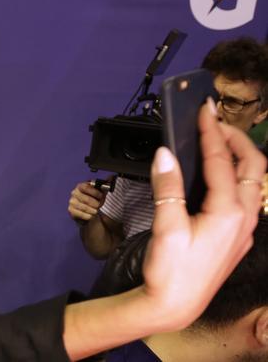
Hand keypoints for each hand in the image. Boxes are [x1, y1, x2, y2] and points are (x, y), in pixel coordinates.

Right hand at [68, 182, 104, 220]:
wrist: (88, 211)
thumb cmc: (94, 200)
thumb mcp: (99, 192)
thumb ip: (104, 186)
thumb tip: (111, 178)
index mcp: (80, 186)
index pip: (86, 188)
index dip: (95, 193)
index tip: (101, 197)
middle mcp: (74, 193)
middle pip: (87, 199)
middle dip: (96, 204)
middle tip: (100, 205)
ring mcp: (72, 202)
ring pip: (85, 208)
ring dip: (94, 210)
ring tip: (96, 211)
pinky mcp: (71, 211)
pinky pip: (83, 215)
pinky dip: (90, 216)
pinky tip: (91, 215)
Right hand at [142, 98, 264, 329]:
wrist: (175, 305)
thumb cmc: (172, 272)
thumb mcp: (166, 226)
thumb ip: (168, 187)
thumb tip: (165, 155)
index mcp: (229, 213)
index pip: (222, 161)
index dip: (212, 132)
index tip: (203, 110)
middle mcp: (243, 219)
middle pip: (252, 167)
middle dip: (236, 140)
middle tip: (215, 124)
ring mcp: (243, 230)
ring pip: (251, 183)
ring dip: (237, 159)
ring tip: (217, 144)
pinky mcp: (235, 238)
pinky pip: (243, 198)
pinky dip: (233, 178)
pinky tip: (214, 178)